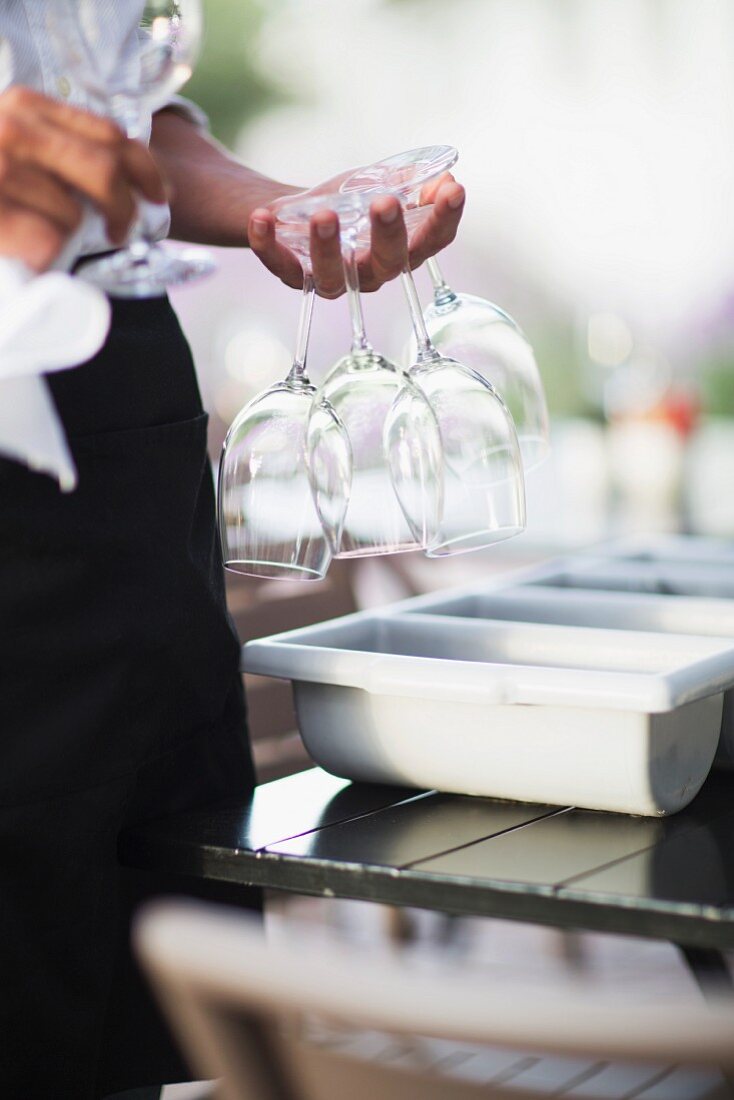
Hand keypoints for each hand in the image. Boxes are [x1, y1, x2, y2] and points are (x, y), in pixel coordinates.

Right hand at [0, 86, 166, 270]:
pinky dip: (47, 260)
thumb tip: (120, 177)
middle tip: (121, 233)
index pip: (110, 134)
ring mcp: (0, 170)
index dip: (144, 168)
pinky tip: (32, 256)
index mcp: (24, 107)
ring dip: (69, 242)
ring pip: (74, 219)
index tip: (157, 195)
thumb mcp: (11, 143)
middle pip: (105, 174)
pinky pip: (50, 246)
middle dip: (123, 210)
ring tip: (49, 244)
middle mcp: (13, 129)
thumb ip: (52, 147)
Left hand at [247, 171, 464, 297]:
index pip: (431, 242)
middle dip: (388, 234)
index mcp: (400, 252)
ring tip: (324, 214)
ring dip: (328, 246)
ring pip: (334, 275)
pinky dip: (268, 243)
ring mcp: (330, 279)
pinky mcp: (292, 274)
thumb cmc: (348, 204)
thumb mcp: (380, 185)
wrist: (297, 217)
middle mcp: (370, 274)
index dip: (445, 220)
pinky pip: (280, 264)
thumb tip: (444, 177)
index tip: (452, 190)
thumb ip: (411, 183)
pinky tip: (262, 217)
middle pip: (388, 264)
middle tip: (385, 202)